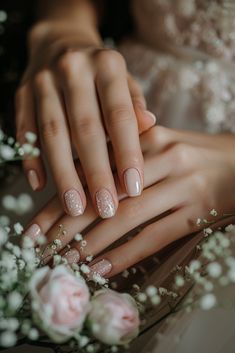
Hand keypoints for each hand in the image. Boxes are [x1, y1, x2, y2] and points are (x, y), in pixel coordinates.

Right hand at [16, 21, 155, 217]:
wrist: (61, 42)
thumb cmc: (101, 73)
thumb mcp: (125, 81)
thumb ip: (135, 104)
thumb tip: (150, 126)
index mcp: (107, 64)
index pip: (120, 115)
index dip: (127, 153)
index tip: (134, 188)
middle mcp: (74, 68)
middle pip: (85, 129)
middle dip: (96, 173)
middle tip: (105, 208)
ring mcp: (43, 81)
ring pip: (53, 134)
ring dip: (64, 174)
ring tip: (75, 208)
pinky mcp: (22, 93)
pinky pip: (25, 130)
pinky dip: (32, 160)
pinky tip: (40, 186)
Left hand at [24, 127, 234, 276]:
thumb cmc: (191, 155)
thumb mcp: (157, 145)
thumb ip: (122, 156)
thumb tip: (81, 182)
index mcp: (146, 138)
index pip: (92, 169)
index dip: (61, 197)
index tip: (36, 222)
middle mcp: (163, 158)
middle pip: (105, 195)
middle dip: (68, 224)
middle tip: (42, 247)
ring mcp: (182, 186)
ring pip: (127, 217)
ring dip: (93, 243)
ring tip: (67, 262)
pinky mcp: (197, 211)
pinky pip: (155, 236)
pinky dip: (126, 254)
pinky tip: (104, 269)